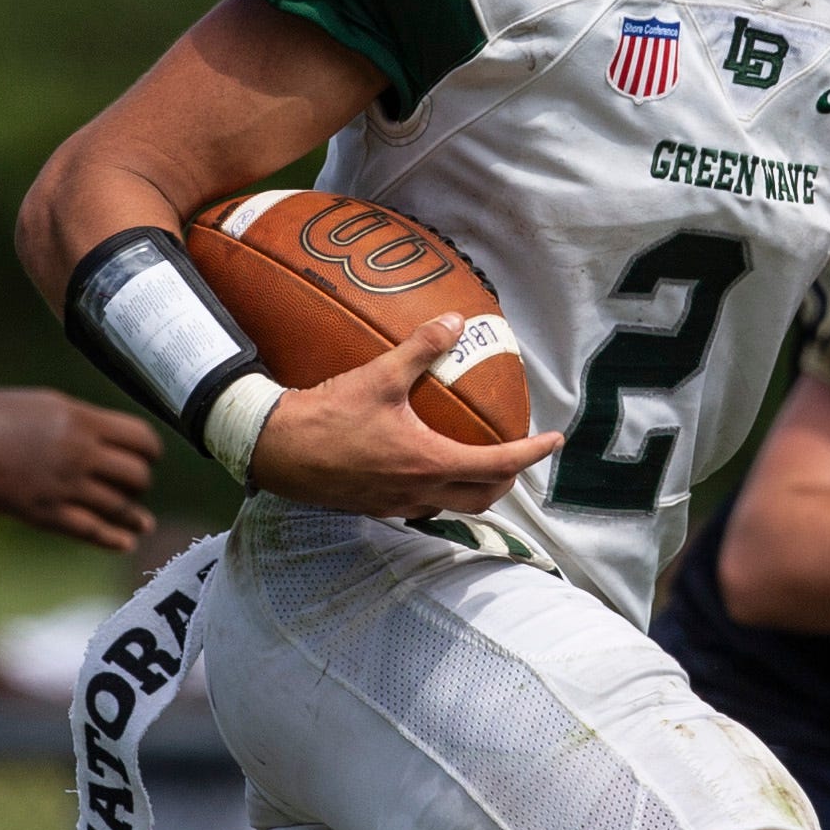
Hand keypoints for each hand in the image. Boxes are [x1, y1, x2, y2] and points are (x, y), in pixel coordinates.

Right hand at [0, 388, 161, 548]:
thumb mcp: (48, 405)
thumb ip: (85, 422)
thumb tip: (117, 440)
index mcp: (82, 420)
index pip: (142, 440)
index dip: (150, 452)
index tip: (148, 458)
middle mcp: (79, 452)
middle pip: (137, 475)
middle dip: (140, 484)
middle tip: (133, 488)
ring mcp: (63, 485)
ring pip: (119, 506)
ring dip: (132, 514)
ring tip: (138, 520)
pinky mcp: (43, 512)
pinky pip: (91, 530)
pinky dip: (114, 538)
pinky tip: (126, 541)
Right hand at [248, 316, 564, 516]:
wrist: (275, 449)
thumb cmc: (327, 416)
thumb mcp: (379, 375)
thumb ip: (421, 349)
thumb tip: (455, 322)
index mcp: (429, 463)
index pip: (498, 465)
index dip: (531, 454)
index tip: (554, 441)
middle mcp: (419, 492)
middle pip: (482, 499)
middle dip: (507, 481)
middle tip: (516, 457)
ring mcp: (396, 505)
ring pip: (451, 507)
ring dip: (472, 490)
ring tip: (476, 463)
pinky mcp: (374, 508)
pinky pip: (420, 506)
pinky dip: (437, 491)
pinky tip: (424, 467)